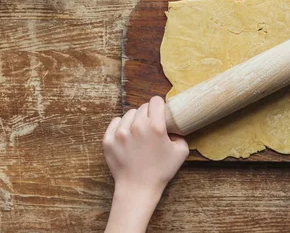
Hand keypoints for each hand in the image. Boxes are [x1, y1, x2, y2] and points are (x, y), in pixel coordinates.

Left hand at [103, 96, 188, 232]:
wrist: (137, 188)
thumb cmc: (160, 171)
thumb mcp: (181, 152)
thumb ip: (180, 134)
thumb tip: (174, 126)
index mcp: (156, 127)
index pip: (156, 101)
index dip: (160, 107)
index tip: (160, 114)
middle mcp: (137, 126)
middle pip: (143, 107)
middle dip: (148, 115)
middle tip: (151, 127)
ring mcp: (120, 133)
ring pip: (129, 114)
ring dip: (135, 120)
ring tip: (138, 133)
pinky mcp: (108, 140)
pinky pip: (115, 122)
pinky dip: (121, 126)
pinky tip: (127, 136)